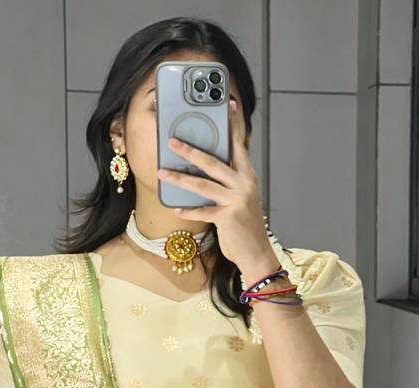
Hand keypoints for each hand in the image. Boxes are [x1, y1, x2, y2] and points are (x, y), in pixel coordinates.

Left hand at [156, 98, 272, 271]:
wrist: (256, 253)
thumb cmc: (246, 225)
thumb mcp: (241, 198)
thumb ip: (229, 181)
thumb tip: (205, 168)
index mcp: (247, 176)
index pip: (239, 144)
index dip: (233, 123)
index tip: (227, 103)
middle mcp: (243, 184)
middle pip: (213, 162)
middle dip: (191, 150)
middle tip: (172, 141)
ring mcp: (236, 200)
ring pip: (203, 184)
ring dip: (179, 178)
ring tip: (161, 171)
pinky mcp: (227, 218)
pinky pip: (202, 211)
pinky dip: (188, 210)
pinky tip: (175, 208)